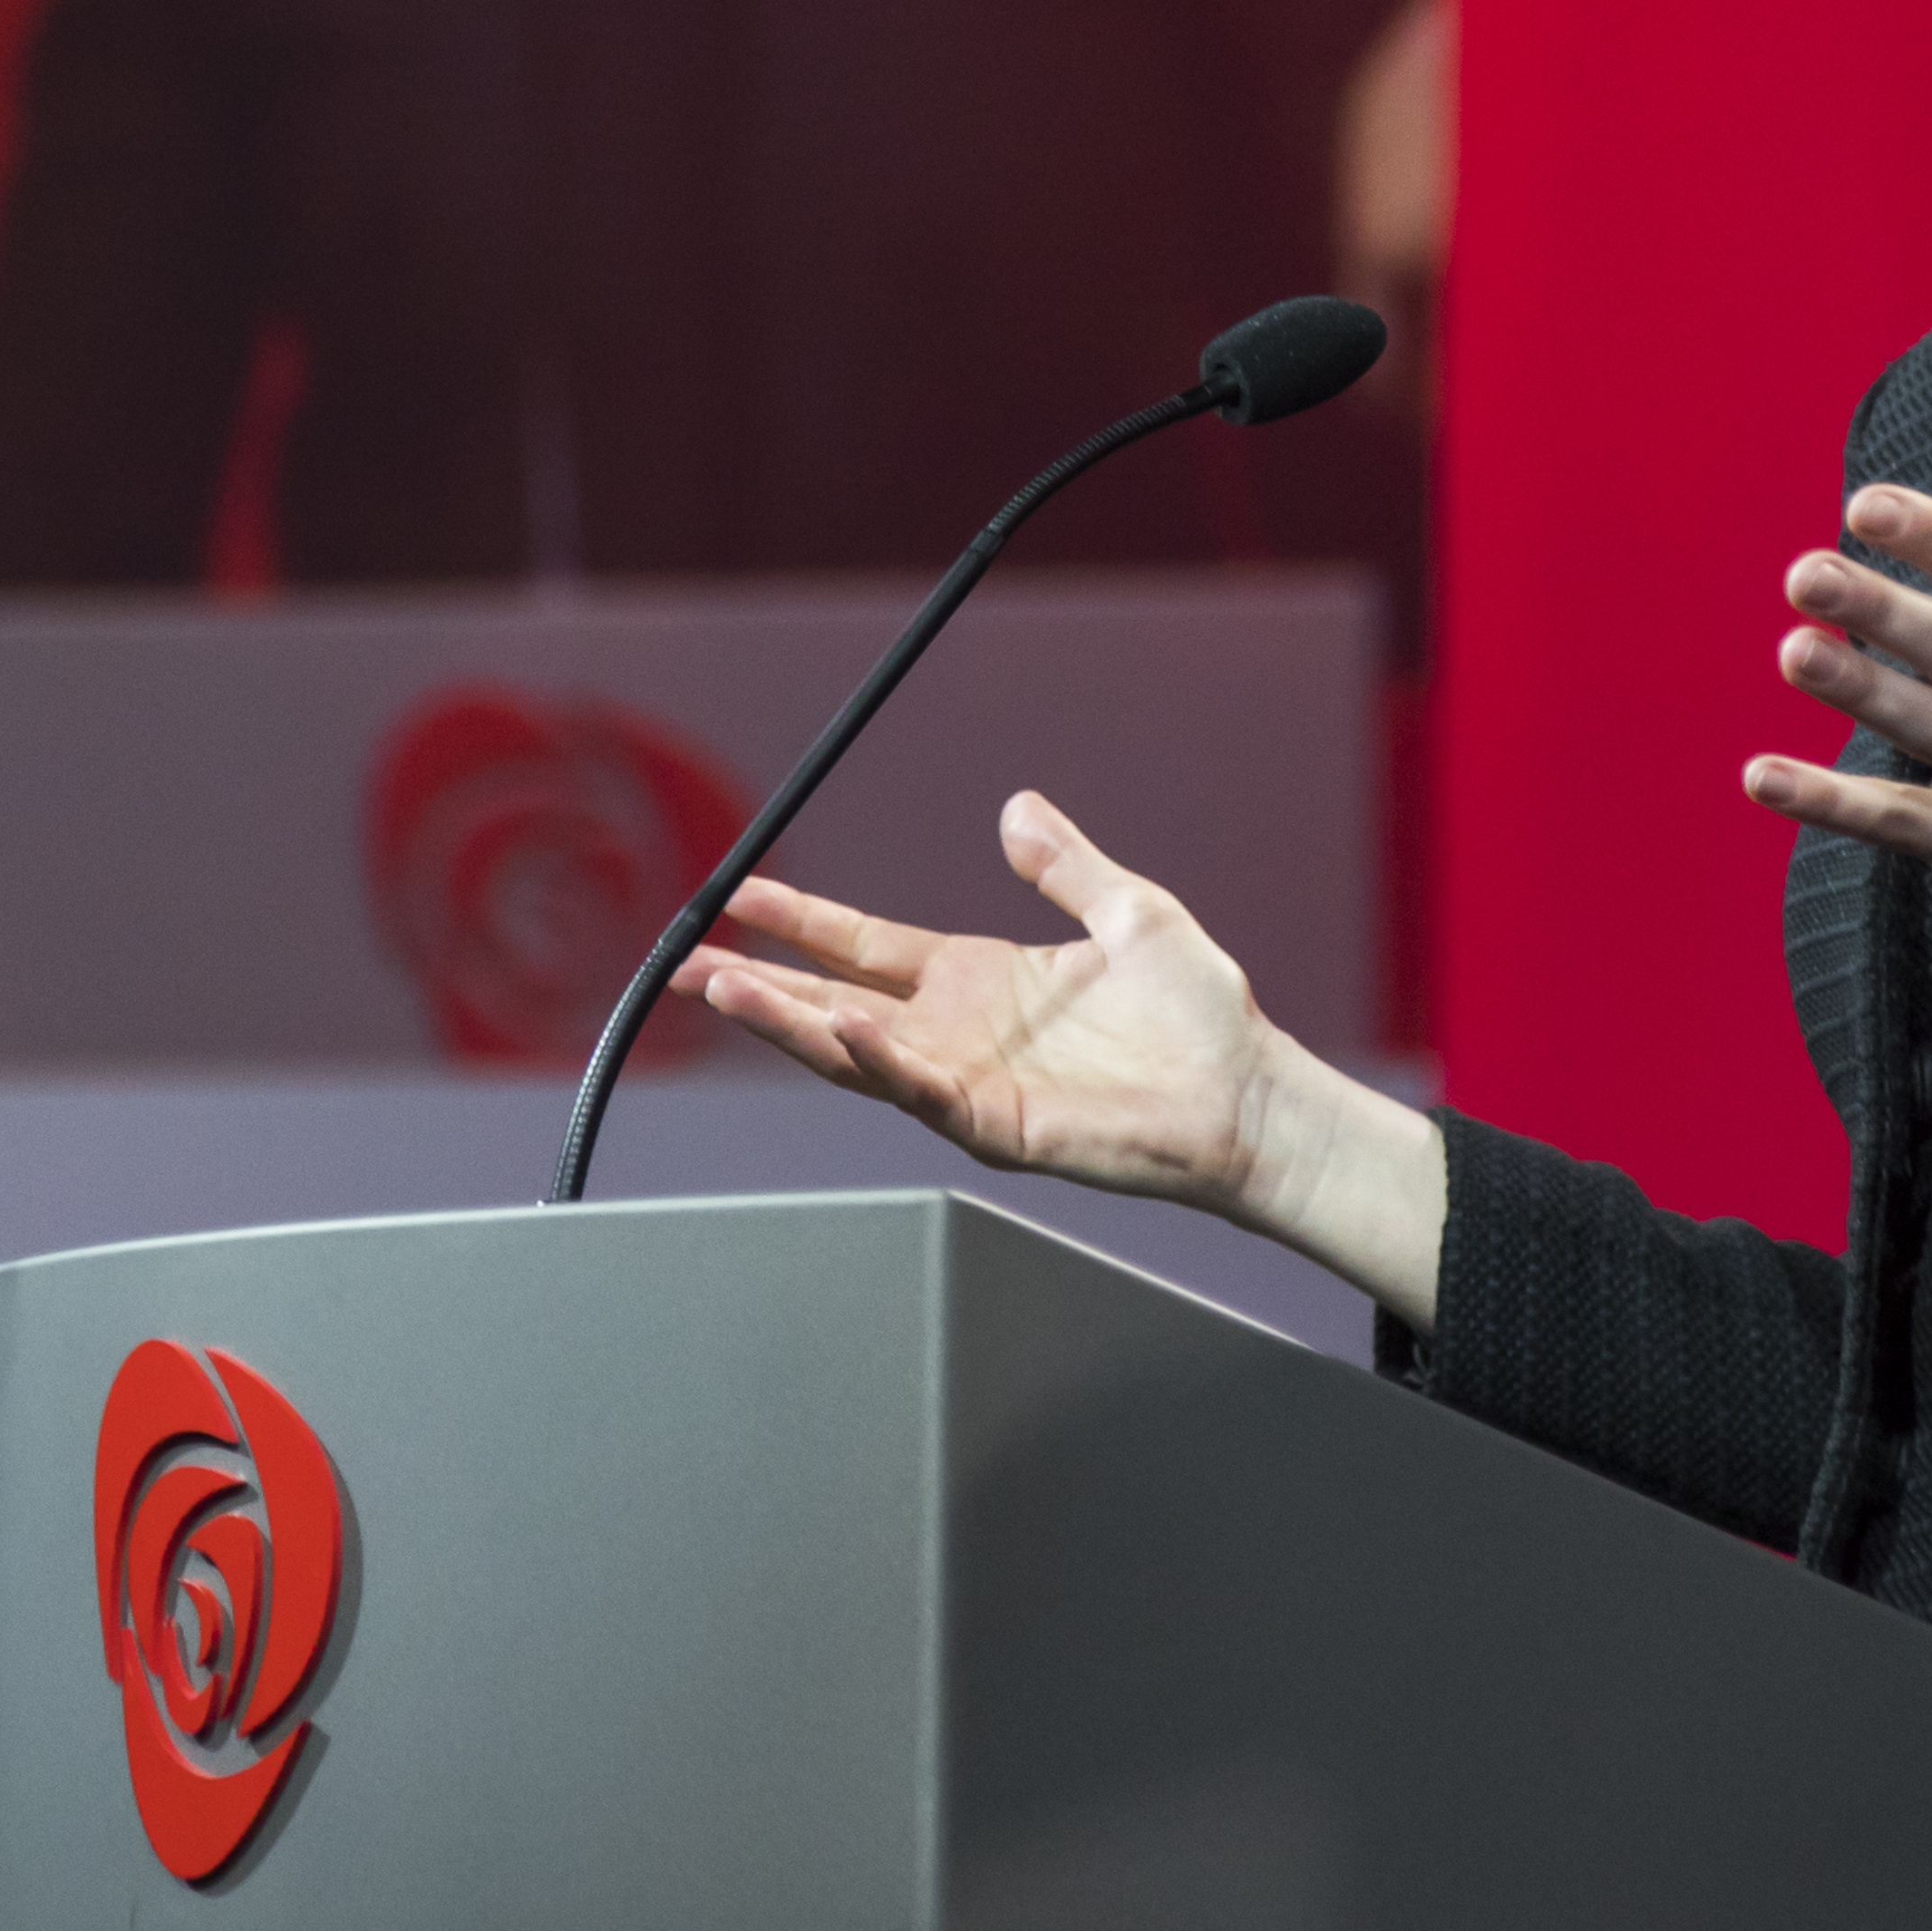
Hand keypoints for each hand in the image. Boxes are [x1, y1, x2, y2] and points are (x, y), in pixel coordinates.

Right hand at [693, 792, 1448, 1319]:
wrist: (1247, 1092)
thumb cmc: (1198, 1016)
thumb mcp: (1127, 912)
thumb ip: (1066, 864)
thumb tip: (1018, 805)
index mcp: (977, 980)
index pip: (864, 944)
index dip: (800, 920)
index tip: (737, 894)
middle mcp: (958, 1034)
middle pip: (832, 1003)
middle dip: (756, 985)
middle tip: (684, 965)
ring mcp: (970, 1084)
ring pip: (856, 1052)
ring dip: (789, 1022)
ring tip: (723, 986)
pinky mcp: (999, 1125)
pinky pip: (925, 1091)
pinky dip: (882, 1060)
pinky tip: (842, 1027)